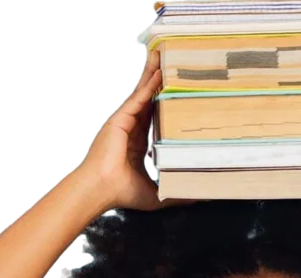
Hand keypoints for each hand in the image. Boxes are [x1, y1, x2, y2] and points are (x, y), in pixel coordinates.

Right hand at [77, 48, 197, 212]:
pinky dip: (148, 85)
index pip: (155, 120)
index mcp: (138, 145)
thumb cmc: (122, 193)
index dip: (165, 106)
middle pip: (149, 101)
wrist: (102, 188)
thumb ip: (177, 194)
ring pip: (143, 94)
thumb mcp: (157, 195)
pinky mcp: (121, 118)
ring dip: (153, 75)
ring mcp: (125, 122)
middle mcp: (131, 130)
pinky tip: (158, 72)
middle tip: (171, 65)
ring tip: (165, 57)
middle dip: (159, 82)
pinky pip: (138, 98)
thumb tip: (199, 197)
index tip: (177, 95)